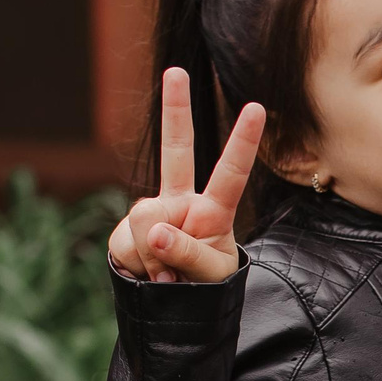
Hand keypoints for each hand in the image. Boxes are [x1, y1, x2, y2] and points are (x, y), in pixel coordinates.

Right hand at [106, 68, 265, 283]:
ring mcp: (151, 213)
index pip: (231, 173)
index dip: (243, 141)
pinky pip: (126, 244)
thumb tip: (154, 231)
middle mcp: (181, 202)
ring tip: (168, 275)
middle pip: (177, 150)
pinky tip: (148, 274)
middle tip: (175, 71)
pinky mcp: (124, 232)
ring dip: (156, 256)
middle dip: (176, 110)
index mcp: (213, 209)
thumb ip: (186, 253)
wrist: (173, 309)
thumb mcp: (208, 275)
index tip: (257, 107)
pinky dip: (137, 265)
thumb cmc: (205, 288)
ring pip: (146, 220)